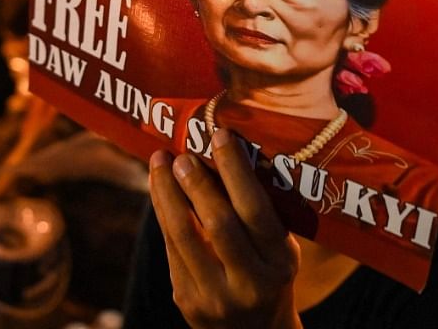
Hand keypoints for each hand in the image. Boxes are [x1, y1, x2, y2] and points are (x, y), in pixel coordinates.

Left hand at [149, 128, 301, 328]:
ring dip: (167, 193)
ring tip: (159, 162)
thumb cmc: (269, 275)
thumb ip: (258, 214)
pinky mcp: (186, 300)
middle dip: (197, 183)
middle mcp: (250, 282)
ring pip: (184, 235)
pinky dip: (163, 214)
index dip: (235, 170)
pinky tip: (158, 189)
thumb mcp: (279, 250)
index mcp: (279, 263)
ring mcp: (214, 295)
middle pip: (219, 223)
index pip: (255, 210)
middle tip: (181, 152)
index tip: (219, 135)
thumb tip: (224, 153)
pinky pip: (170, 249)